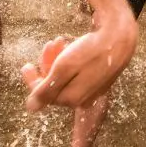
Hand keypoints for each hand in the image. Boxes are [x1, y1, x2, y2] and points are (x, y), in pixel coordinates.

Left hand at [20, 13, 136, 110]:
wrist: (120, 37)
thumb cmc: (91, 51)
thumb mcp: (64, 67)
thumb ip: (46, 89)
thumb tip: (30, 108)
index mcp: (71, 99)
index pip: (43, 94)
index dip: (32, 80)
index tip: (25, 66)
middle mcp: (81, 99)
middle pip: (54, 84)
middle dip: (48, 64)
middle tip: (49, 45)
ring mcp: (91, 90)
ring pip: (65, 76)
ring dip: (58, 59)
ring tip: (59, 41)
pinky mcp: (98, 80)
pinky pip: (77, 73)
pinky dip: (70, 59)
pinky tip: (71, 44)